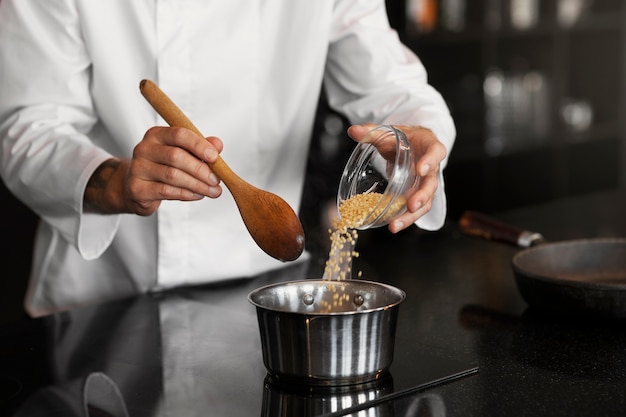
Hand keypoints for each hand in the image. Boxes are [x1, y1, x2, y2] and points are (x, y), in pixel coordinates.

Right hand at [84, 126, 222, 215]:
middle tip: (216, 180)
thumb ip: (201, 147)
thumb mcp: (184, 154)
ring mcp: (138, 168)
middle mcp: (144, 148)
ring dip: (197, 185)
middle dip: (200, 170)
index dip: (199, 145)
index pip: (179, 134)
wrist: (137, 188)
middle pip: (176, 156)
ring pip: (172, 175)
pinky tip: (197, 195)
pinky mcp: (137, 188)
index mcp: (157, 135)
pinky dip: (186, 194)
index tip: (215, 157)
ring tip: (212, 191)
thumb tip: (217, 144)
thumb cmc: (164, 167)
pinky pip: (166, 191)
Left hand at [347, 124, 447, 232]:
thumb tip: (353, 130)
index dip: (430, 161)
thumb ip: (372, 131)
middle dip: (422, 196)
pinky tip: (391, 225)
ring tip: (395, 225)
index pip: (436, 152)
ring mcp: (425, 184)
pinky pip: (414, 209)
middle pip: (432, 184)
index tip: (421, 169)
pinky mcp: (417, 195)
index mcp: (430, 147)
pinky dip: (404, 218)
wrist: (412, 145)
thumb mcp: (390, 132)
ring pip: (425, 203)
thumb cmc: (404, 138)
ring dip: (411, 216)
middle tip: (412, 205)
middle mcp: (431, 168)